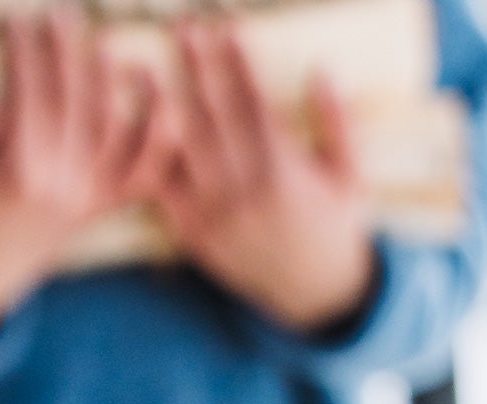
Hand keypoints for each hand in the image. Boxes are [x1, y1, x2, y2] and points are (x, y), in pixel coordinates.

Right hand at [0, 13, 167, 334]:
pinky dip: (159, 131)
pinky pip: (144, 168)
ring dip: (113, 78)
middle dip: (66, 50)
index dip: (25, 53)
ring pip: (114, 125)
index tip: (17, 20)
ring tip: (104, 38)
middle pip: (74, 101)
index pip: (29, 97)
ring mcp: (89, 198)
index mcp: (20, 177)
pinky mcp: (103, 205)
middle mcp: (63, 187)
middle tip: (60, 13)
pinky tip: (157, 89)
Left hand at [149, 23, 376, 331]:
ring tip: (144, 65)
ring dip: (162, 104)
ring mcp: (212, 215)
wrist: (311, 295)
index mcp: (283, 171)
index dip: (236, 60)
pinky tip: (135, 126)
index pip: (253, 102)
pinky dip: (148, 159)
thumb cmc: (338, 227)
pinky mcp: (193, 236)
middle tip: (180, 27)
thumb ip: (336, 123)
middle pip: (212, 116)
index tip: (224, 25)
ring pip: (181, 150)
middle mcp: (242, 190)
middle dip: (195, 67)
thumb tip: (321, 72)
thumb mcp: (351, 174)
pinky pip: (164, 192)